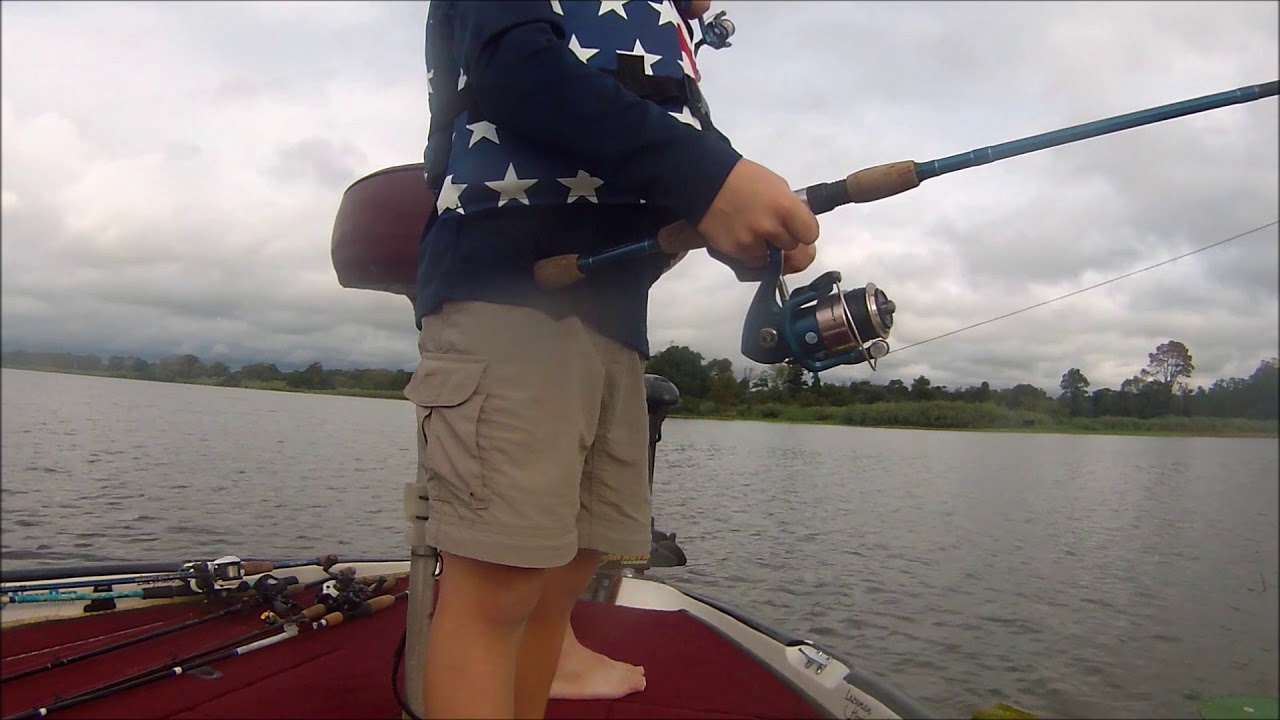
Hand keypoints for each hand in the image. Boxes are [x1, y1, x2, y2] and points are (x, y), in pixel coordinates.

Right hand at [696, 158, 819, 269]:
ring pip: (773, 260)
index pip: (810, 234)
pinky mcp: (735, 252)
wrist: (706, 182)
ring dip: (769, 250)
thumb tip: (800, 227)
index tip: (799, 229)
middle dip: (788, 242)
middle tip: (777, 232)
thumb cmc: (743, 179)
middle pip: (794, 250)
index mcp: (785, 207)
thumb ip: (792, 208)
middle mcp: (770, 227)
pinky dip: (751, 253)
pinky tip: (744, 237)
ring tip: (756, 232)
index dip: (805, 232)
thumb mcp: (777, 186)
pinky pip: (753, 262)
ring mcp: (752, 242)